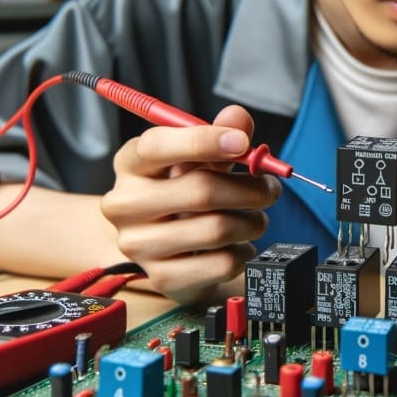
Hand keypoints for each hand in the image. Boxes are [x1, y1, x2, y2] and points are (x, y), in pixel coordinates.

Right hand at [100, 105, 279, 303]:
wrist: (162, 246)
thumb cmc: (182, 191)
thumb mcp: (197, 157)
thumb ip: (219, 133)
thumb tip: (238, 119)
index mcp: (130, 164)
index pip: (157, 147)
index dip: (204, 141)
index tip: (242, 142)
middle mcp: (125, 204)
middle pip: (199, 191)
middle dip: (249, 188)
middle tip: (270, 188)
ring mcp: (140, 245)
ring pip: (217, 229)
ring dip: (253, 221)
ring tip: (256, 217)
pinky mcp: (163, 277)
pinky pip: (222, 263)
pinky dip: (244, 252)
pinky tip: (240, 245)